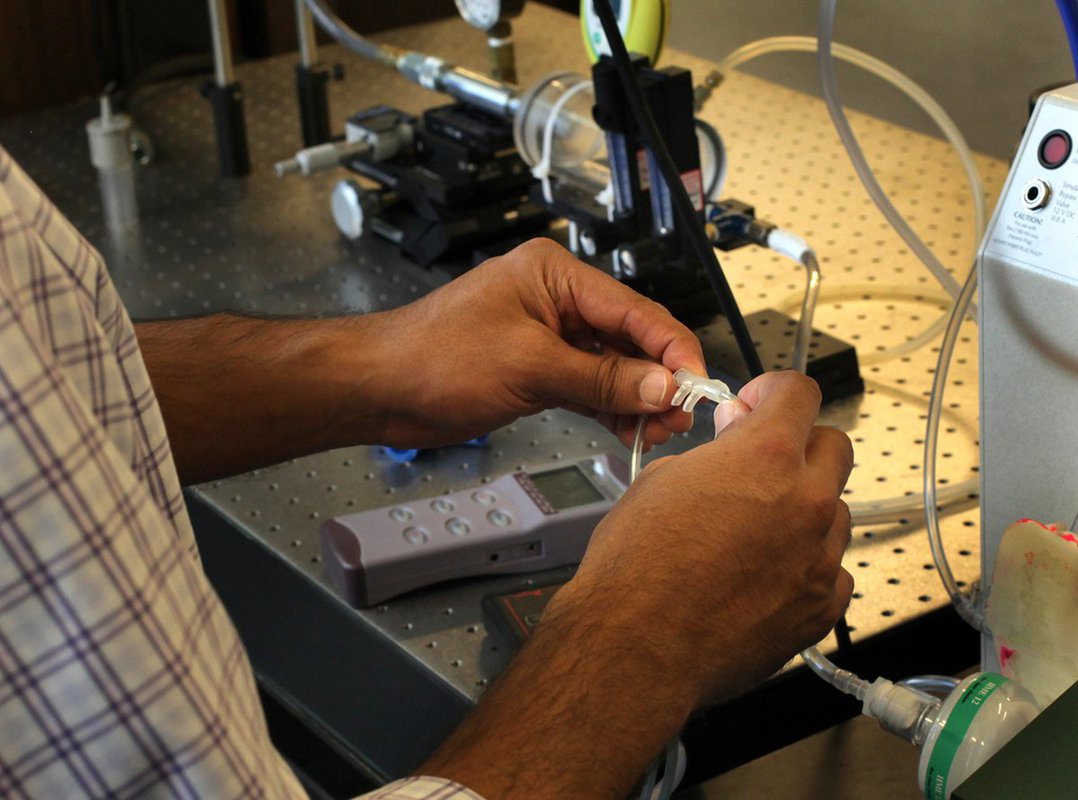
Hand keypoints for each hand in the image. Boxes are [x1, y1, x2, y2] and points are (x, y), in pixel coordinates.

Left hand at [360, 238, 705, 448]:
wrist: (381, 389)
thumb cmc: (433, 357)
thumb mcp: (529, 366)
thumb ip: (600, 377)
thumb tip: (660, 385)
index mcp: (555, 275)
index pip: (634, 310)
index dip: (672, 349)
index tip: (697, 385)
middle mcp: (556, 300)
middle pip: (629, 338)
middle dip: (657, 378)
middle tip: (679, 417)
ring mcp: (547, 336)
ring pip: (612, 365)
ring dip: (637, 398)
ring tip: (659, 430)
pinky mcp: (538, 369)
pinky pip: (589, 385)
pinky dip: (609, 407)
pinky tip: (629, 429)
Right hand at [419, 371, 853, 797]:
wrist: (635, 645)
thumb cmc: (636, 567)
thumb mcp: (662, 480)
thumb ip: (714, 453)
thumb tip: (733, 442)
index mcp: (765, 457)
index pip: (800, 393)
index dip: (774, 392)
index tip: (760, 405)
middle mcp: (805, 502)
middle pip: (834, 447)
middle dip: (799, 447)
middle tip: (761, 465)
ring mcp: (820, 558)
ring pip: (834, 512)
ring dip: (802, 511)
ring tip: (753, 533)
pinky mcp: (820, 608)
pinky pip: (831, 571)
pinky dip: (805, 566)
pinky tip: (763, 576)